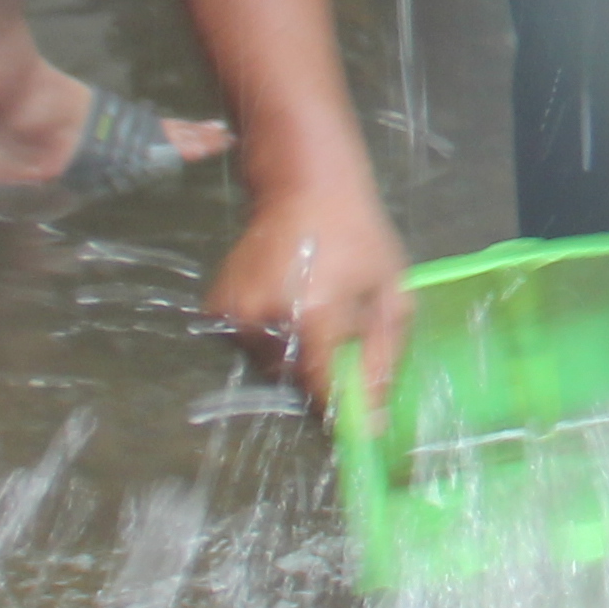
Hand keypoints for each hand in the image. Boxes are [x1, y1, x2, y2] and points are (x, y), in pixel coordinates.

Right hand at [207, 170, 414, 405]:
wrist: (305, 186)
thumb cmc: (359, 237)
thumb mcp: (391, 295)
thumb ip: (382, 360)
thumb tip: (372, 421)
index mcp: (312, 316)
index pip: (320, 391)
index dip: (339, 408)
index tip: (354, 415)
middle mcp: (266, 319)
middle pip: (293, 379)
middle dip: (317, 370)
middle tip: (337, 333)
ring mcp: (235, 312)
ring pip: (267, 363)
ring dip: (292, 352)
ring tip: (310, 307)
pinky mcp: (217, 306)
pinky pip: (246, 344)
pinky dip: (267, 335)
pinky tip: (284, 300)